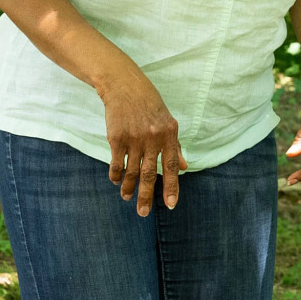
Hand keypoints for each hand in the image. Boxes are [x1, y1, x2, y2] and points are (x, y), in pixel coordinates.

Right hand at [96, 64, 185, 215]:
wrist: (123, 86)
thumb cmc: (149, 104)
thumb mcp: (168, 121)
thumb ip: (175, 146)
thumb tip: (184, 168)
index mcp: (169, 133)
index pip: (171, 166)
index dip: (172, 187)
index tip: (170, 205)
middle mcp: (152, 137)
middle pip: (149, 174)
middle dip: (146, 196)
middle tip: (143, 213)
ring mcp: (133, 138)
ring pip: (131, 171)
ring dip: (129, 188)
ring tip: (127, 198)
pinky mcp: (116, 137)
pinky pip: (116, 163)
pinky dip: (116, 175)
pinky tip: (117, 181)